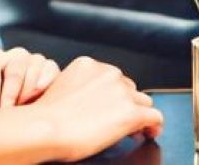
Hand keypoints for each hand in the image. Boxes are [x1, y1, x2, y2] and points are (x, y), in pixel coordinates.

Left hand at [0, 46, 59, 110]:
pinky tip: (40, 100)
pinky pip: (51, 70)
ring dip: (27, 94)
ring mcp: (34, 58)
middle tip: (6, 117)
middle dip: (9, 98)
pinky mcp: (50, 66)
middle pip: (14, 73)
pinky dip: (46, 84)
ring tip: (21, 113)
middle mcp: (14, 54)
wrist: (8, 87)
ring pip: (34, 71)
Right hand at [34, 56, 162, 159]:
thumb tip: (86, 101)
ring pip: (143, 101)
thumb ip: (78, 87)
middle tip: (118, 122)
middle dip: (125, 104)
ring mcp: (122, 93)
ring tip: (133, 130)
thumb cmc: (44, 117)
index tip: (111, 107)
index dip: (113, 95)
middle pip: (128, 88)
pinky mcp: (131, 113)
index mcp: (89, 65)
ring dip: (138, 114)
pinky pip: (154, 117)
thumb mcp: (59, 88)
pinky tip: (149, 132)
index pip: (111, 78)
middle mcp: (109, 73)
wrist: (45, 129)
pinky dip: (154, 125)